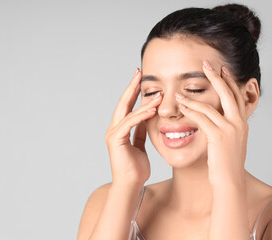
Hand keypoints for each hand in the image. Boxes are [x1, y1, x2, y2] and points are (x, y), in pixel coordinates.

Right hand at [105, 68, 162, 184]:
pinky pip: (130, 123)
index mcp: (120, 129)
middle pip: (123, 103)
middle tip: (139, 72)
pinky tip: (152, 108)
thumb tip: (146, 117)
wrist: (131, 185)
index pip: (127, 106)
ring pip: (128, 112)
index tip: (141, 78)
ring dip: (143, 101)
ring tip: (157, 93)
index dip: (134, 91)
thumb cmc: (136, 168)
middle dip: (132, 87)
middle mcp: (115, 128)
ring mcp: (114, 134)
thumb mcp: (140, 145)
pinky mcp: (116, 140)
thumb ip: (140, 130)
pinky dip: (141, 115)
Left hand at [175, 60, 248, 186]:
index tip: (221, 69)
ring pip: (210, 106)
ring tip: (180, 92)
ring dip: (193, 97)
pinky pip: (201, 118)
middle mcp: (239, 123)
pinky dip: (190, 110)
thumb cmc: (227, 163)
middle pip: (228, 93)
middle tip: (206, 63)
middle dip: (216, 76)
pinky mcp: (218, 136)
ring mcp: (230, 129)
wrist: (230, 181)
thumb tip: (220, 120)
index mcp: (243, 123)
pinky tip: (181, 107)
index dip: (229, 81)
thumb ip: (227, 128)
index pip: (237, 95)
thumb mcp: (232, 142)